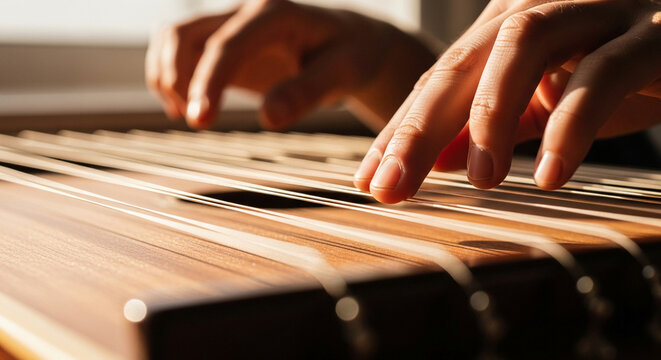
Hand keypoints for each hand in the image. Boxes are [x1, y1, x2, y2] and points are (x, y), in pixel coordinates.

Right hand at [145, 0, 435, 129]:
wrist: (351, 44)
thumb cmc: (350, 56)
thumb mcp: (341, 74)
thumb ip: (306, 92)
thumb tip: (268, 118)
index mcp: (274, 12)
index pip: (226, 45)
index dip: (207, 82)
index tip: (199, 120)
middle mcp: (244, 11)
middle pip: (182, 34)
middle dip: (178, 78)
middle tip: (198, 121)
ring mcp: (231, 26)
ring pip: (172, 39)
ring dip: (166, 76)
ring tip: (190, 115)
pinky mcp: (225, 44)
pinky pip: (180, 51)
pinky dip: (170, 77)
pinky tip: (188, 108)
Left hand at [354, 0, 660, 203]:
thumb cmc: (618, 64)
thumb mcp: (544, 102)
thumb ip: (492, 126)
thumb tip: (435, 159)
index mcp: (506, 23)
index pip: (439, 79)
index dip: (400, 129)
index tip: (370, 179)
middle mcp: (539, 6)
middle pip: (461, 62)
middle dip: (418, 127)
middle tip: (390, 187)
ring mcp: (594, 11)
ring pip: (520, 47)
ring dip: (489, 116)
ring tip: (479, 180)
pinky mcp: (648, 33)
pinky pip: (600, 75)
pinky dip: (570, 125)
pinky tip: (550, 174)